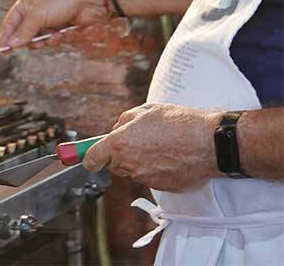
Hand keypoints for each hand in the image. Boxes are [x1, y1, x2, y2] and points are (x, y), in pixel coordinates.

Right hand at [0, 0, 107, 48]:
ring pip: (40, 40)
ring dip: (49, 40)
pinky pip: (54, 40)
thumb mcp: (38, 16)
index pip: (10, 24)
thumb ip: (23, 32)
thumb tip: (11, 44)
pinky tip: (68, 31)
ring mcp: (48, 21)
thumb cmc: (61, 2)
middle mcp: (35, 13)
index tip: (4, 51)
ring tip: (57, 34)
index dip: (6, 37)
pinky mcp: (60, 28)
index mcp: (25, 5)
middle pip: (24, 35)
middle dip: (33, 41)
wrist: (89, 1)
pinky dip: (61, 38)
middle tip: (38, 43)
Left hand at [82, 103, 223, 191]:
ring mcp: (145, 177)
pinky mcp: (161, 187)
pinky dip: (158, 170)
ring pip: (134, 171)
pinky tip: (172, 157)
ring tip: (162, 147)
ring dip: (140, 162)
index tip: (87, 159)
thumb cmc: (179, 123)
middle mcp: (128, 163)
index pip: (92, 158)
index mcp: (119, 143)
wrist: (210, 142)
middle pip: (114, 165)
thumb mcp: (146, 111)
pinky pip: (152, 178)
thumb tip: (115, 130)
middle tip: (139, 142)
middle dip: (121, 155)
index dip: (88, 158)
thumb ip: (124, 121)